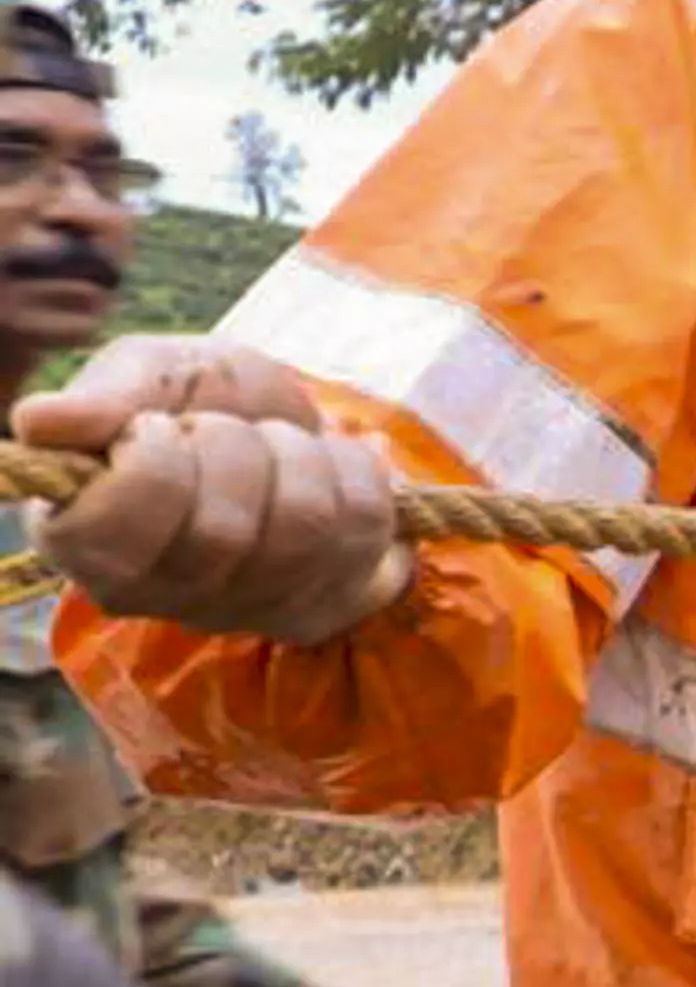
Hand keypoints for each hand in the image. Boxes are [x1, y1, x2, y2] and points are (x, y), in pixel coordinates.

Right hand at [18, 341, 410, 640]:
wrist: (280, 418)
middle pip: (221, 531)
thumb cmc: (195, 397)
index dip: (152, 458)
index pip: (112, 532)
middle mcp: (156, 596)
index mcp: (80, 539)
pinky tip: (321, 469)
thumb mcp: (148, 374)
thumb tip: (40, 422)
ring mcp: (241, 613)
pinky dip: (352, 470)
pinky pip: (365, 529)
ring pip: (303, 529)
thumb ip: (103, 397)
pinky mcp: (319, 607)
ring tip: (272, 444)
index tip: (159, 425)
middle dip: (234, 444)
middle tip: (220, 429)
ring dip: (298, 455)